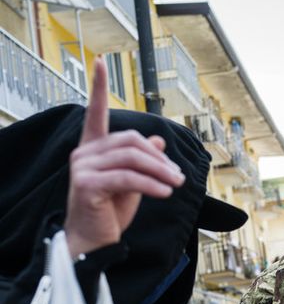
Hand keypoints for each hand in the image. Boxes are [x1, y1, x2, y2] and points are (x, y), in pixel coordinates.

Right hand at [64, 57, 185, 257]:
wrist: (95, 241)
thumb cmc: (111, 212)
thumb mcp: (133, 183)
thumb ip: (143, 162)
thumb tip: (159, 141)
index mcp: (93, 149)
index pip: (96, 113)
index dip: (99, 88)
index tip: (100, 62)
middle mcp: (84, 153)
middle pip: (130, 141)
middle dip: (160, 158)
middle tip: (179, 177)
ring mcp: (83, 167)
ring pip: (132, 158)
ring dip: (161, 172)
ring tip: (177, 185)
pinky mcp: (88, 184)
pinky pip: (128, 178)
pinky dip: (152, 184)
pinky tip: (166, 192)